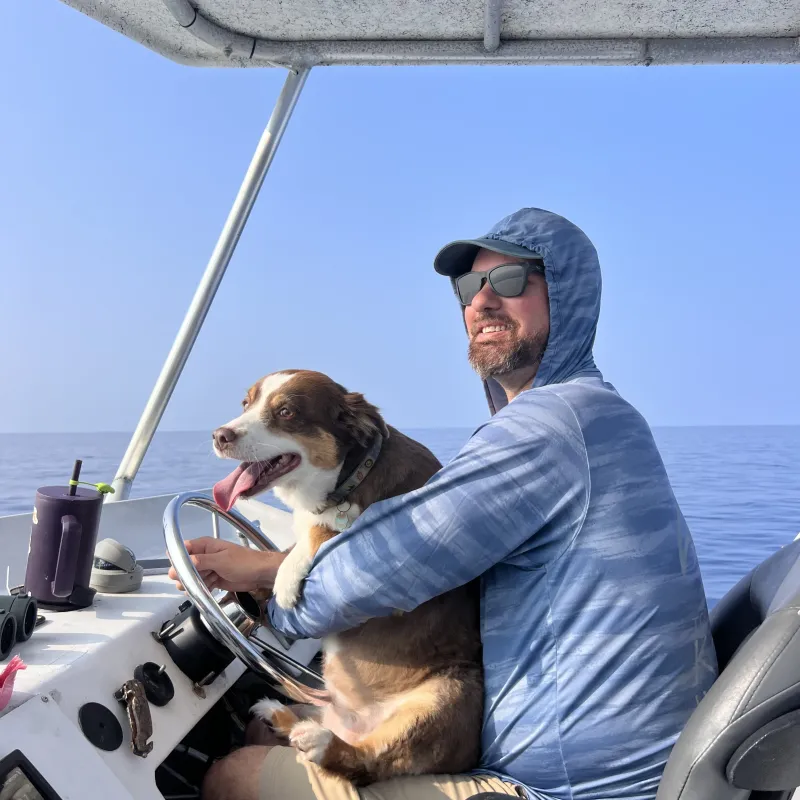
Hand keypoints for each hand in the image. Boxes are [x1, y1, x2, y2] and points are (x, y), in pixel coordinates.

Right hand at [167, 536, 285, 593]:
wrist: (260, 574)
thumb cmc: (243, 562)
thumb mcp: (221, 560)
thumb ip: (201, 561)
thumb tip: (183, 562)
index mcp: (206, 545)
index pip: (184, 548)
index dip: (177, 559)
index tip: (175, 571)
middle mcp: (205, 556)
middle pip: (185, 565)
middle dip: (184, 575)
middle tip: (187, 583)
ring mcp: (209, 568)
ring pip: (192, 577)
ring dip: (193, 583)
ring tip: (199, 587)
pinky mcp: (214, 579)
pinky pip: (201, 584)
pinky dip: (200, 589)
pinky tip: (204, 592)